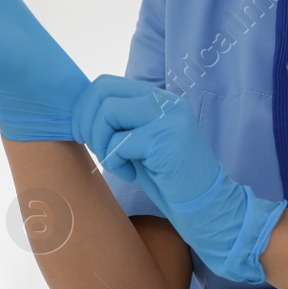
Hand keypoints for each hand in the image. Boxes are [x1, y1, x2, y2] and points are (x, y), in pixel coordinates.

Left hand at [72, 76, 285, 283]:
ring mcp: (168, 118)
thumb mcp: (141, 143)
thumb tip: (80, 114)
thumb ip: (120, 123)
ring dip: (102, 143)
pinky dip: (116, 162)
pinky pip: (120, 143)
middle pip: (102, 91)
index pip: (106, 83)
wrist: (207, 205)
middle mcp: (165, 101)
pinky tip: (131, 174)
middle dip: (86, 121)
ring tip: (118, 163)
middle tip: (96, 148)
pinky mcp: (165, 139)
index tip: (84, 134)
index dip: (85, 108)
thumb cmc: (170, 179)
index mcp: (158, 99)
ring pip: (108, 112)